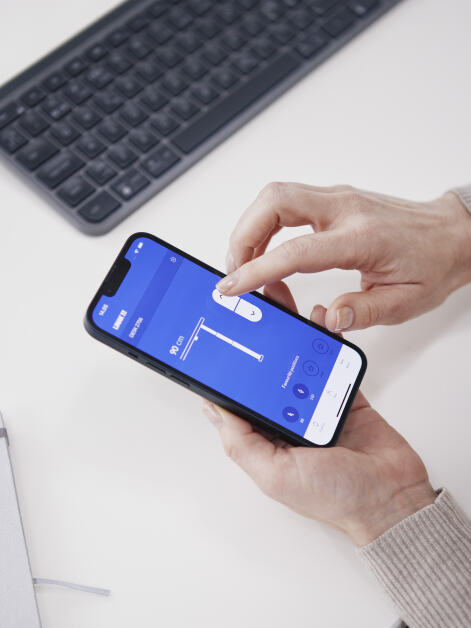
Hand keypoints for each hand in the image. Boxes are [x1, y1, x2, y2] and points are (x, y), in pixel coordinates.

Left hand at [203, 282, 435, 545]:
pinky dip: (325, 342)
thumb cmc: (335, 497)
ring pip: (296, 362)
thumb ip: (241, 442)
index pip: (238, 398)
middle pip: (267, 373)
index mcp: (264, 437)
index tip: (218, 339)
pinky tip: (318, 322)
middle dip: (258, 344)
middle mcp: (285, 418)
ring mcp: (314, 404)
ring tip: (280, 307)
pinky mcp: (340, 393)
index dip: (227, 370)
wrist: (394, 497)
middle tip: (250, 311)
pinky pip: (329, 361)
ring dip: (290, 336)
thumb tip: (212, 409)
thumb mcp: (276, 475)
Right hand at [216, 183, 470, 331]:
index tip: (233, 286)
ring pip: (276, 196)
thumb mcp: (404, 302)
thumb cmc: (431, 263)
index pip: (294, 251)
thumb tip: (326, 317)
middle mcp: (345, 210)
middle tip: (235, 270)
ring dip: (251, 228)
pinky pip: (287, 202)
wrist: (452, 234)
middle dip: (243, 235)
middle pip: (274, 202)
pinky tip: (268, 250)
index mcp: (360, 238)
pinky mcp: (334, 200)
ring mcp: (338, 199)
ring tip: (248, 264)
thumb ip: (362, 312)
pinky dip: (266, 224)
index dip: (256, 270)